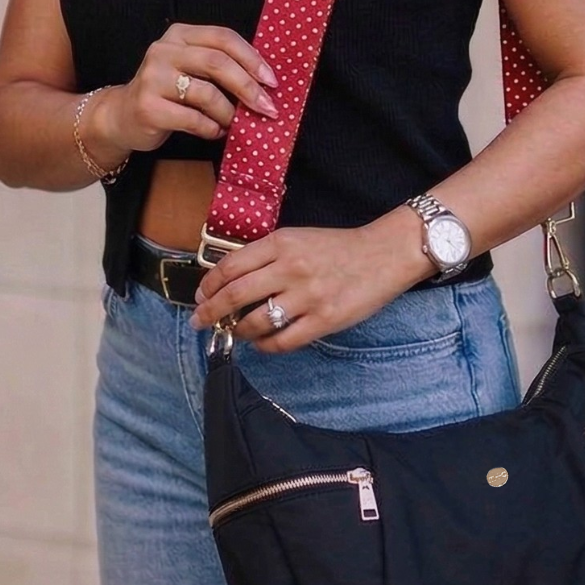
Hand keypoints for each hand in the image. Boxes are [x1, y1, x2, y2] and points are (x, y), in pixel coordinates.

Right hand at [89, 23, 279, 155]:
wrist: (122, 116)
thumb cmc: (166, 93)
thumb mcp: (188, 68)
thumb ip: (219, 66)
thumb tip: (265, 82)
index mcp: (179, 35)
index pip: (223, 38)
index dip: (252, 58)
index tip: (272, 80)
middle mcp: (163, 51)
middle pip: (217, 63)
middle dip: (248, 87)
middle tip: (267, 107)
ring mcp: (153, 78)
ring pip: (207, 94)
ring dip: (229, 113)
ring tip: (234, 123)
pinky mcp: (149, 107)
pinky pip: (193, 119)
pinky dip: (212, 129)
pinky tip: (215, 132)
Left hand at [189, 224, 415, 353]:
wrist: (384, 254)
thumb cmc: (338, 247)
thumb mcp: (297, 238)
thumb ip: (266, 256)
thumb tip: (230, 282)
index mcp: (281, 243)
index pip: (230, 267)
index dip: (208, 286)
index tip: (201, 297)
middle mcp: (291, 268)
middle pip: (234, 296)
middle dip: (210, 313)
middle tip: (200, 322)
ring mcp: (308, 296)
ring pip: (255, 322)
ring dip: (238, 331)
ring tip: (235, 333)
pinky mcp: (324, 320)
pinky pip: (283, 341)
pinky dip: (265, 346)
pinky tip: (262, 343)